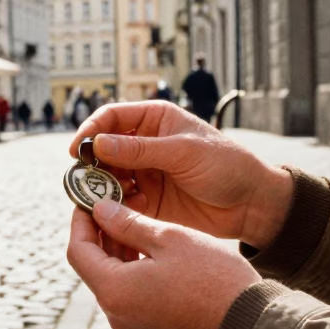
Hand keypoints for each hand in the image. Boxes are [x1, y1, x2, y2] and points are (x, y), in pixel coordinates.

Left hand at [67, 201, 261, 328]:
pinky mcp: (150, 327)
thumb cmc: (213, 278)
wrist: (248, 324)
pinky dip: (132, 268)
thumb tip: (100, 211)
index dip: (81, 221)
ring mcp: (132, 324)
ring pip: (112, 278)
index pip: (78, 251)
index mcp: (114, 291)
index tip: (91, 198)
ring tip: (136, 219)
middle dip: (101, 232)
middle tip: (115, 202)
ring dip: (118, 249)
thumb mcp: (169, 239)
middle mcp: (116, 313)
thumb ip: (129, 224)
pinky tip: (151, 247)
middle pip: (93, 266)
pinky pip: (129, 293)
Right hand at [69, 101, 293, 249]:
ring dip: (104, 188)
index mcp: (155, 120)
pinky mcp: (148, 201)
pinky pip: (122, 202)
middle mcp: (145, 144)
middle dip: (92, 164)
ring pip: (109, 177)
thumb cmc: (226, 166)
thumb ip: (141, 150)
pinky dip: (119, 206)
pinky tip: (132, 211)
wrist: (251, 204)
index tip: (78, 150)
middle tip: (85, 181)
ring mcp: (145, 173)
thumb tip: (99, 143)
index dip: (91, 130)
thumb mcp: (184, 152)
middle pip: (104, 149)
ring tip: (108, 198)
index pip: (111, 117)